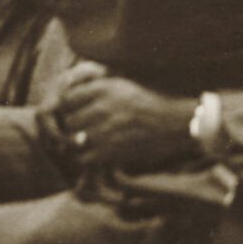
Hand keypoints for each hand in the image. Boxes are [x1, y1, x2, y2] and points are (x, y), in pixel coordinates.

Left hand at [59, 69, 195, 170]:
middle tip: (83, 131)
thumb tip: (72, 93)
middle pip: (69, 121)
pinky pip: (85, 158)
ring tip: (89, 144)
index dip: (69, 108)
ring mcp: (107, 129)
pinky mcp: (112, 150)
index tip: (76, 113)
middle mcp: (103, 107)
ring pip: (74, 141)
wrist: (174, 123)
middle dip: (73, 128)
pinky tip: (98, 155)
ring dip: (79, 145)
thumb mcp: (124, 84)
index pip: (68, 98)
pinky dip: (88, 159)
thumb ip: (98, 87)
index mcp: (105, 88)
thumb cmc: (150, 101)